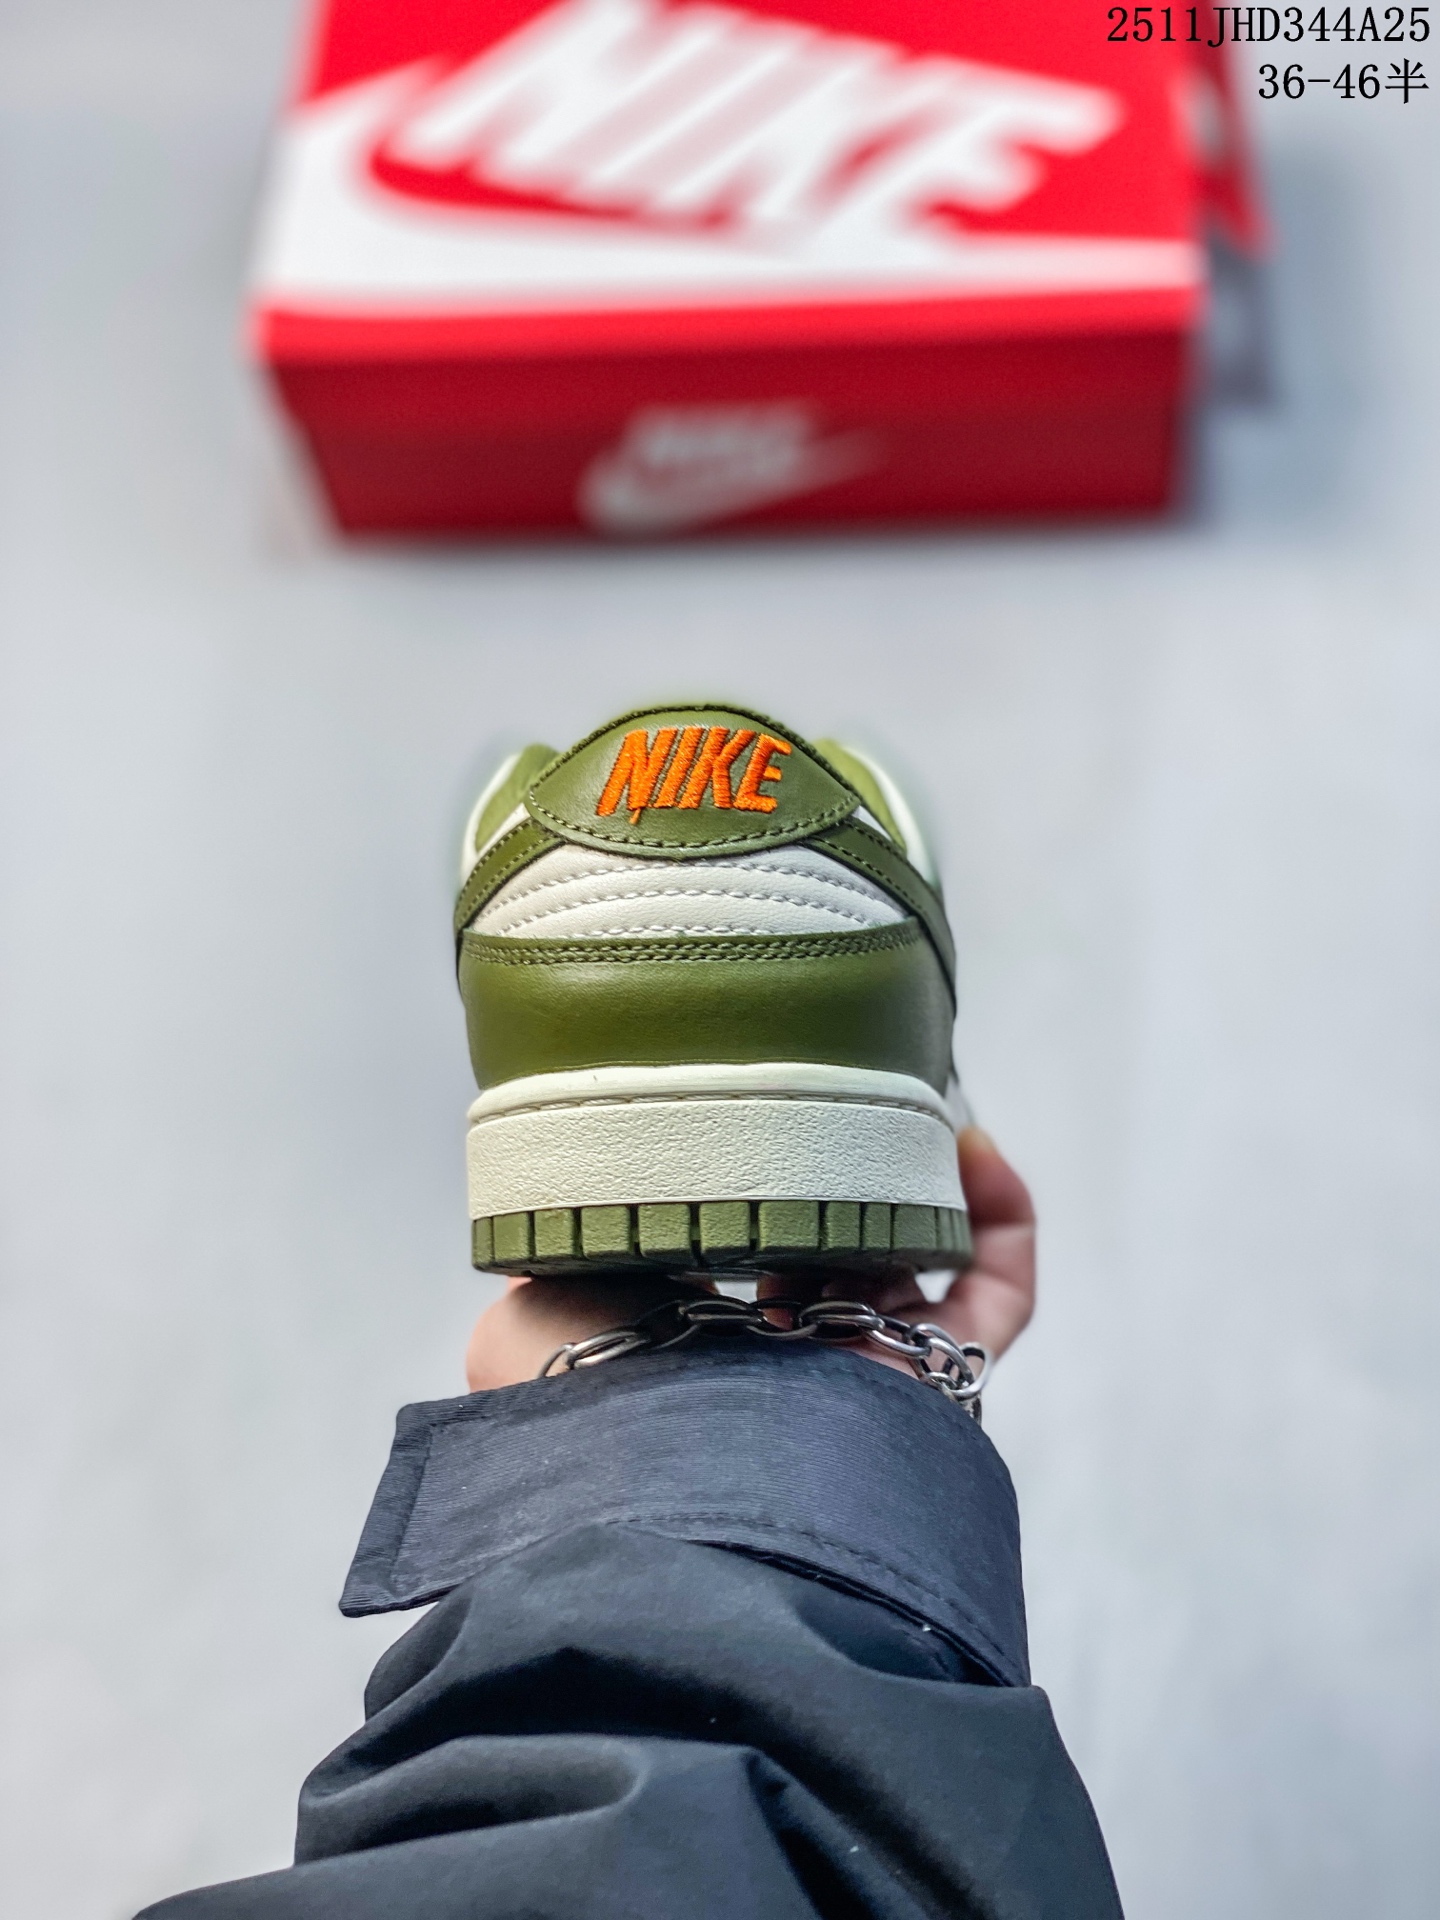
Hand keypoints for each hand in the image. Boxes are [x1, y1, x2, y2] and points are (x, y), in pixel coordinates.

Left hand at [464, 1127, 1034, 1392]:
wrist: (660, 1486)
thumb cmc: (585, 1406)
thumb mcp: (527, 1313)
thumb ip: (551, 1260)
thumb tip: (549, 1221)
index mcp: (694, 1357)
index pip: (741, 1266)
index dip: (756, 1197)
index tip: (752, 1132)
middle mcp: (788, 1378)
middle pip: (842, 1260)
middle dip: (842, 1183)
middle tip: (825, 1120)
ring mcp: (869, 1385)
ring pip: (920, 1270)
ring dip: (909, 1185)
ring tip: (885, 1122)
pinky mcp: (938, 1393)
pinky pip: (998, 1302)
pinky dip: (1001, 1218)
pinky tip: (973, 1146)